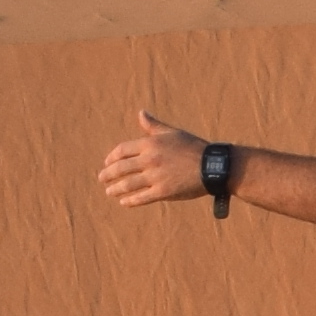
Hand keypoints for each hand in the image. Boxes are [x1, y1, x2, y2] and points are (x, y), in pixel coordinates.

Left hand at [98, 106, 216, 210]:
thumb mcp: (172, 133)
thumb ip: (153, 126)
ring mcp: (156, 176)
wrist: (213, 166)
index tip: (107, 163)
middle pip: (121, 168)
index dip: (111, 158)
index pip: (122, 151)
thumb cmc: (193, 147)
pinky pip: (141, 197)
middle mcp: (150, 159)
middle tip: (102, 179)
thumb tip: (141, 113)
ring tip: (109, 192)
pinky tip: (124, 202)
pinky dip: (130, 200)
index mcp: (150, 143)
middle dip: (108, 174)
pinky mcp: (163, 191)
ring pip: (128, 184)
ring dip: (115, 189)